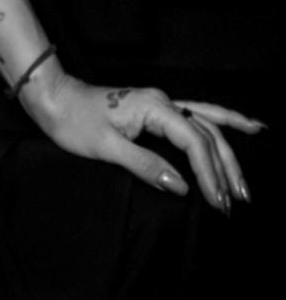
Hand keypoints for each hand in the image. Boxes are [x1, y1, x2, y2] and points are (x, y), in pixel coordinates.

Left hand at [23, 64, 263, 213]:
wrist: (54, 98)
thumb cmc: (73, 121)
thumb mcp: (106, 147)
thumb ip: (145, 165)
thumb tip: (182, 186)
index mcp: (153, 107)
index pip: (193, 142)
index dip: (209, 174)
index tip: (218, 201)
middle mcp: (163, 101)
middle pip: (208, 134)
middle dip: (226, 169)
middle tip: (239, 202)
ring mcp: (162, 103)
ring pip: (207, 126)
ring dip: (228, 154)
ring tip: (245, 183)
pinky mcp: (158, 109)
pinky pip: (199, 115)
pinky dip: (224, 121)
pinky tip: (246, 126)